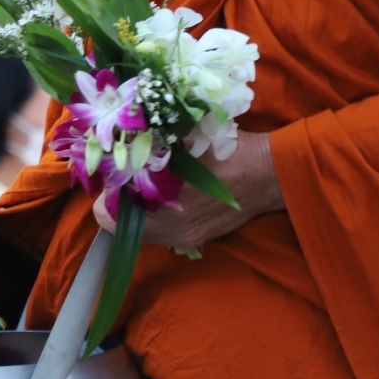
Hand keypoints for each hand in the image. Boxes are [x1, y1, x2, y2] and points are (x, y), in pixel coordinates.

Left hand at [92, 131, 282, 249]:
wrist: (272, 173)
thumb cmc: (230, 152)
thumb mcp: (187, 139)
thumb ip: (152, 144)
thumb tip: (120, 139)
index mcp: (166, 212)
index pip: (109, 215)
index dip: (106, 191)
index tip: (110, 172)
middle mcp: (172, 233)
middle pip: (123, 224)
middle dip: (119, 200)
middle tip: (124, 175)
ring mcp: (185, 239)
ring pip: (143, 228)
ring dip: (137, 208)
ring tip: (144, 182)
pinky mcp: (196, 238)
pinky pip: (162, 230)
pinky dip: (156, 213)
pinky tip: (165, 192)